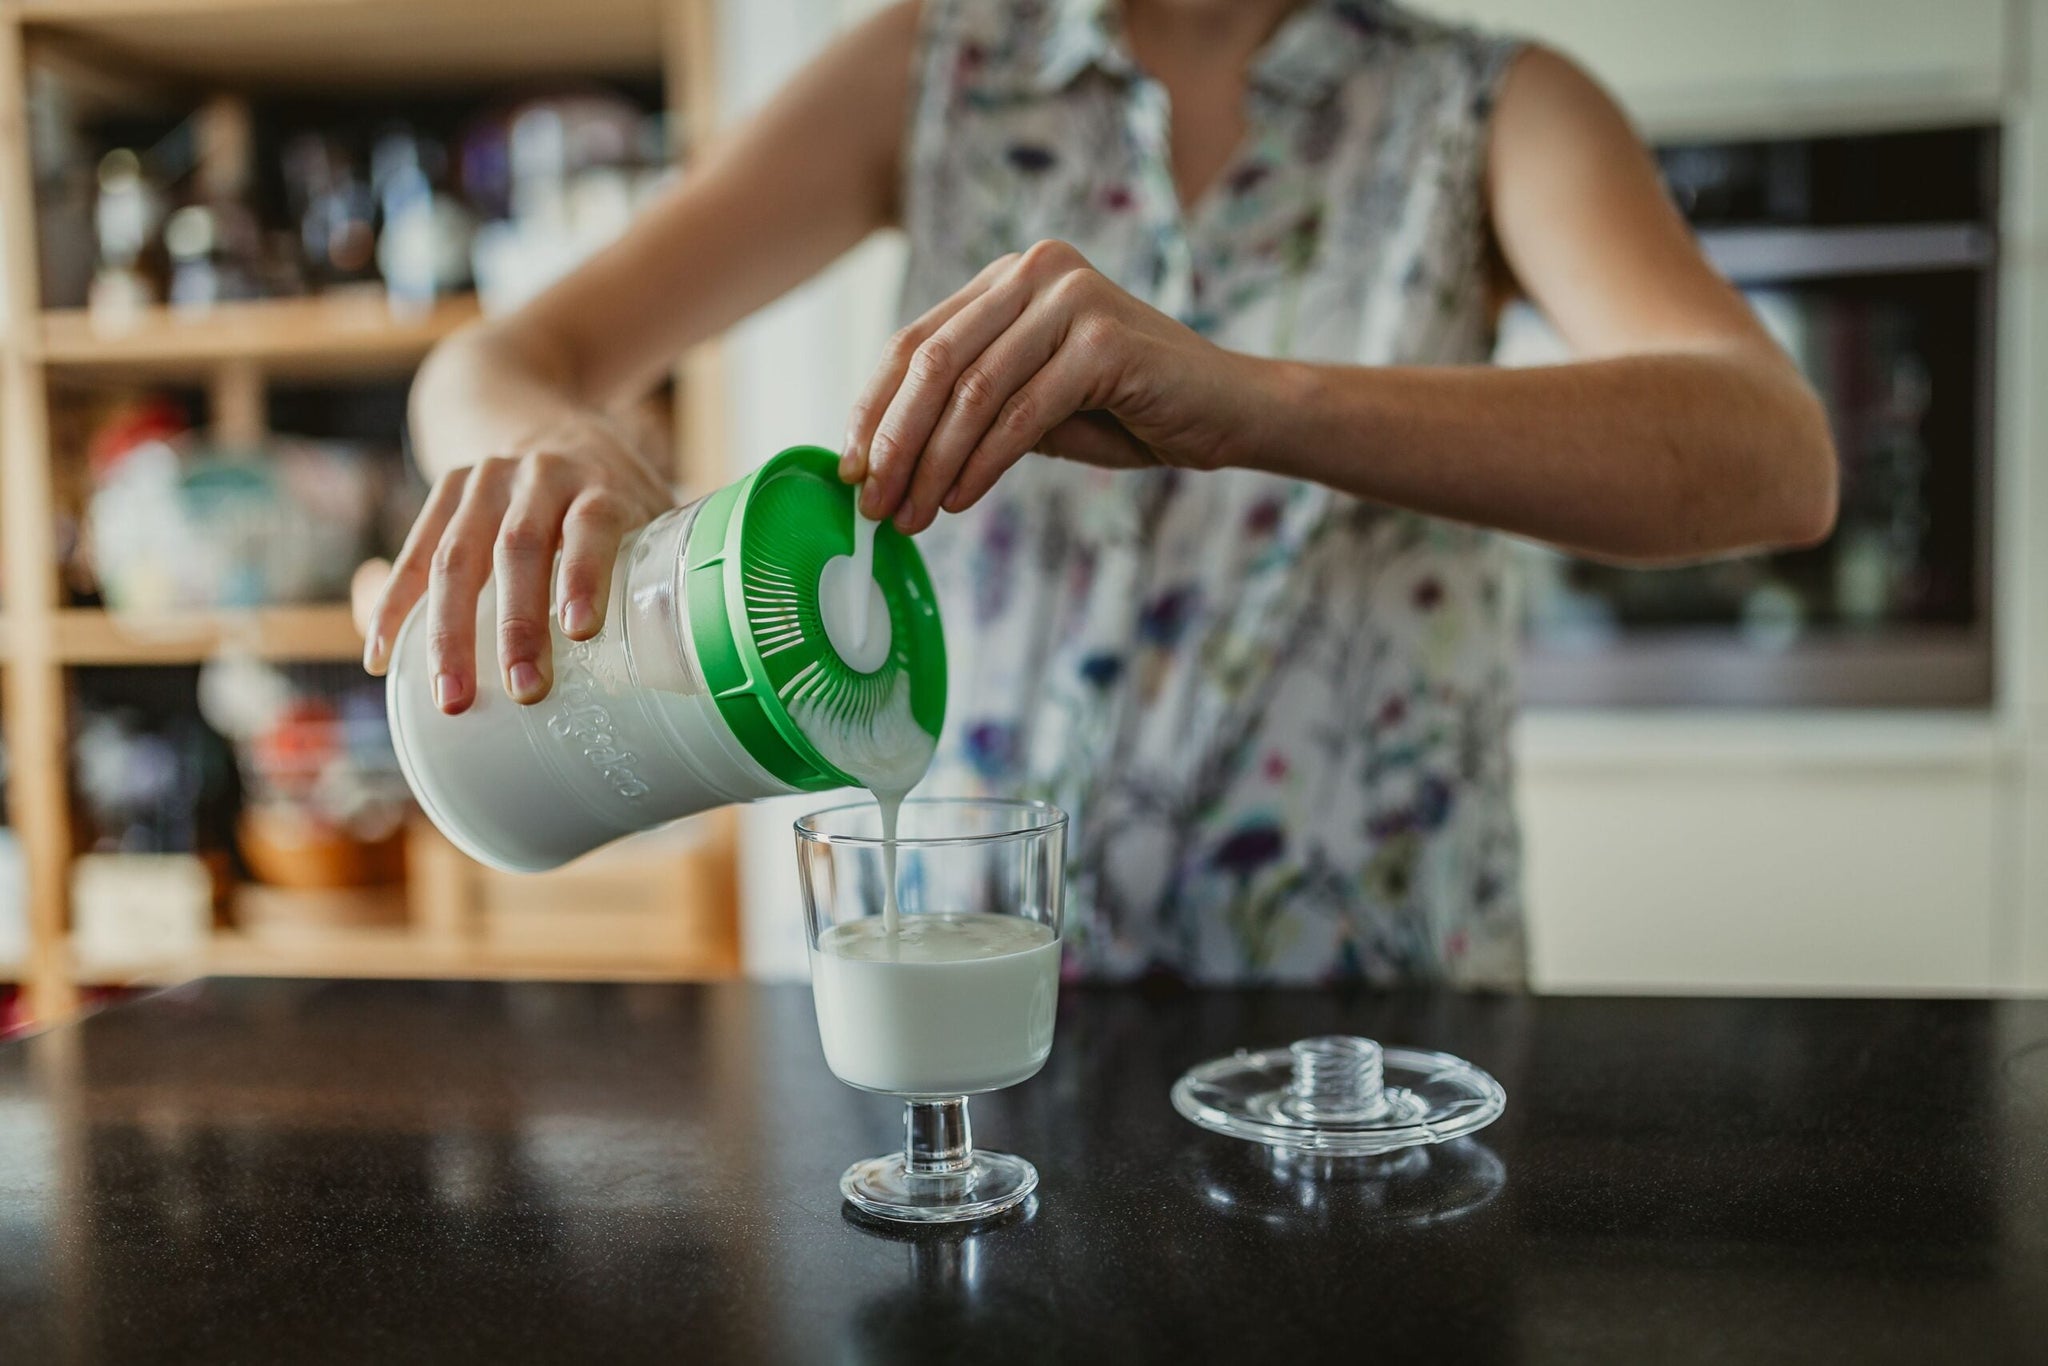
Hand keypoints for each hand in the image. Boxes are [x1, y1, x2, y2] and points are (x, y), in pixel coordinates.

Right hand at [360, 419, 673, 714]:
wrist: (533, 410)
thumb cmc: (609, 491)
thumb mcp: (648, 509)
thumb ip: (662, 565)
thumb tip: (691, 656)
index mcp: (598, 481)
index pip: (592, 523)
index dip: (584, 574)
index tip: (580, 631)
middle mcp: (539, 475)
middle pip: (519, 547)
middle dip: (517, 624)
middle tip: (524, 691)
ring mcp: (484, 481)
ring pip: (458, 555)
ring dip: (450, 632)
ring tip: (454, 699)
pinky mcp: (443, 493)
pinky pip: (413, 555)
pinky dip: (395, 609)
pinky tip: (384, 661)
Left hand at [840, 239, 1254, 531]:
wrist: (1228, 410)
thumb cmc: (1129, 409)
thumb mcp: (1034, 403)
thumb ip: (972, 408)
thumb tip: (883, 458)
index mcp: (1010, 277)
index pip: (917, 341)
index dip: (874, 408)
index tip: (849, 470)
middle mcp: (1036, 271)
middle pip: (933, 362)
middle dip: (894, 441)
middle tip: (872, 504)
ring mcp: (1071, 298)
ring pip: (972, 391)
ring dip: (933, 463)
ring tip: (912, 516)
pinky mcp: (1103, 340)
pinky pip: (1021, 414)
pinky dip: (982, 465)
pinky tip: (960, 501)